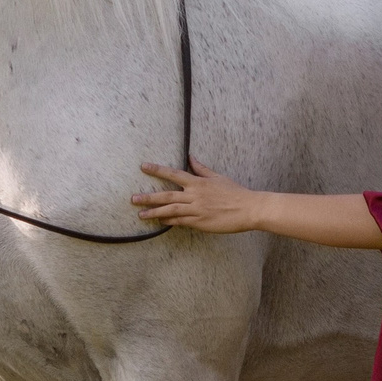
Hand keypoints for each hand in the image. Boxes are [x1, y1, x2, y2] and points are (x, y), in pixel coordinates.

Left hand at [132, 159, 260, 231]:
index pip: (173, 174)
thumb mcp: (218, 177)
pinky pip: (180, 221)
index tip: (143, 167)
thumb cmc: (235, 192)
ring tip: (141, 215)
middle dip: (148, 197)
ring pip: (170, 210)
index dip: (157, 170)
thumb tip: (190, 157)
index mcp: (198, 182)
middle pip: (167, 195)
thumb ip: (201, 169)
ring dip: (154, 212)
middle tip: (133, 198)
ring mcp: (197, 210)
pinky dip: (169, 221)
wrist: (248, 209)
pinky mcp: (200, 222)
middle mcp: (195, 195)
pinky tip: (159, 221)